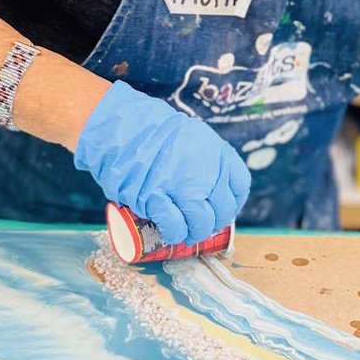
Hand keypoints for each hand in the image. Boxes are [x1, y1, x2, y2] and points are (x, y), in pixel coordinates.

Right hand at [74, 81, 250, 245]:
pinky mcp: (156, 197)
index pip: (239, 186)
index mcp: (216, 151)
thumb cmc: (153, 130)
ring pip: (201, 223)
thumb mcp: (192, 135)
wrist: (121, 125)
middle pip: (222, 210)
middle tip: (199, 225)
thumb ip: (206, 157)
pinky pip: (175, 226)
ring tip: (185, 233)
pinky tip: (171, 234)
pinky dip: (174, 234)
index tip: (221, 209)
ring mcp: (181, 185)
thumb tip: (212, 185)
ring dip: (194, 233)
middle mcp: (205, 169)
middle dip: (212, 223)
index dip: (232, 203)